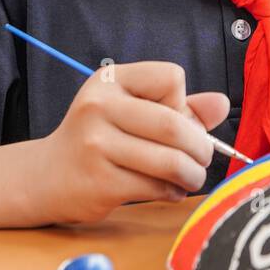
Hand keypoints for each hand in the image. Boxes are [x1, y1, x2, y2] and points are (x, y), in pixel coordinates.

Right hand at [32, 62, 229, 223]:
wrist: (46, 176)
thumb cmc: (99, 139)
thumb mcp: (133, 110)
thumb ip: (180, 106)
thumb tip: (222, 104)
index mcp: (111, 80)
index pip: (171, 77)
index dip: (183, 101)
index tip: (176, 119)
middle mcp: (99, 106)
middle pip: (174, 124)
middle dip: (201, 147)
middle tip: (202, 159)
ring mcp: (96, 144)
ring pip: (170, 161)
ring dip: (192, 174)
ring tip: (191, 178)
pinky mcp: (99, 181)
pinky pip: (155, 187)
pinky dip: (172, 192)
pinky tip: (168, 190)